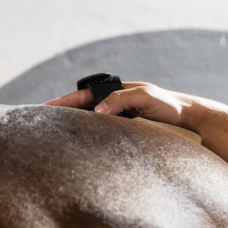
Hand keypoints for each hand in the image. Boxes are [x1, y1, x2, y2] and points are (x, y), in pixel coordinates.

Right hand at [44, 82, 190, 126]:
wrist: (186, 114)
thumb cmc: (168, 104)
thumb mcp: (145, 98)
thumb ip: (121, 101)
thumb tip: (97, 110)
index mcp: (115, 90)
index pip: (83, 95)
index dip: (63, 102)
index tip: (44, 107)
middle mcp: (115, 99)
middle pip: (83, 105)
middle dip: (63, 111)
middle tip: (40, 120)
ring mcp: (120, 111)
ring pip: (91, 115)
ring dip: (76, 121)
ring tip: (55, 130)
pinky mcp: (127, 122)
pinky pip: (104, 125)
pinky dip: (92, 129)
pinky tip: (84, 138)